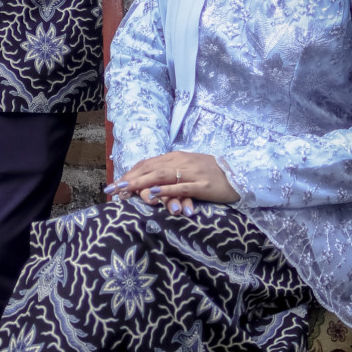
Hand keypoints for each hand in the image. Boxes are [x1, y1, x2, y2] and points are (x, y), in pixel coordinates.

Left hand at [105, 151, 239, 215]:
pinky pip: (181, 187)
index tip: (115, 183)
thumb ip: (170, 173)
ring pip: (161, 176)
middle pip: (149, 168)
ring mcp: (191, 172)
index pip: (147, 163)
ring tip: (124, 190)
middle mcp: (181, 161)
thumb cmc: (211, 174)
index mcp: (176, 157)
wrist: (239, 174)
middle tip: (111, 189)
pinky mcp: (202, 185)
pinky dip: (165, 190)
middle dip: (128, 179)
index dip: (130, 173)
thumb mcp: (188, 169)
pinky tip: (152, 194)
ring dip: (140, 183)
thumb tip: (150, 182)